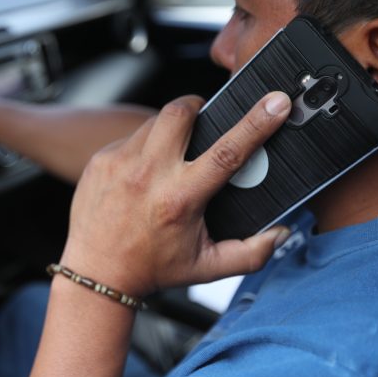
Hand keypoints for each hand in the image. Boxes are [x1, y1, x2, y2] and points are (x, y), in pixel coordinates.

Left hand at [60, 92, 292, 296]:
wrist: (98, 273)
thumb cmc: (152, 268)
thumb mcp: (207, 267)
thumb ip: (251, 252)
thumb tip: (280, 233)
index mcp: (180, 198)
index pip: (227, 151)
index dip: (256, 123)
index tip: (275, 103)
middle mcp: (148, 175)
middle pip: (181, 112)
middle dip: (198, 106)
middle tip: (205, 119)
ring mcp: (120, 164)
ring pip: (153, 122)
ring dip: (169, 129)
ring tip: (172, 153)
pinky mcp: (100, 161)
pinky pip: (130, 138)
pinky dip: (143, 147)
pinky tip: (143, 171)